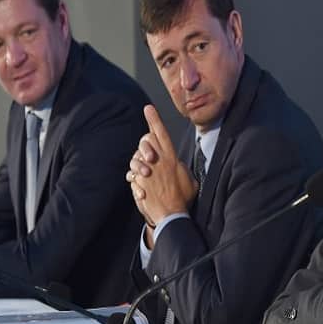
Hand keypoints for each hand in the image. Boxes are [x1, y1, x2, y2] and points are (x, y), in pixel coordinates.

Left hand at [128, 105, 197, 224]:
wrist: (171, 215)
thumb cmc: (182, 199)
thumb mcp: (190, 181)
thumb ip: (183, 168)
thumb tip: (179, 164)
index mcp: (172, 159)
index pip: (162, 135)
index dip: (154, 120)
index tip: (148, 108)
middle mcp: (158, 162)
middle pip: (148, 141)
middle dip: (146, 142)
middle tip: (149, 149)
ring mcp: (147, 171)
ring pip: (137, 156)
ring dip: (140, 163)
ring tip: (147, 174)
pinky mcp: (139, 181)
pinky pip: (132, 173)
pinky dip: (135, 178)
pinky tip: (143, 186)